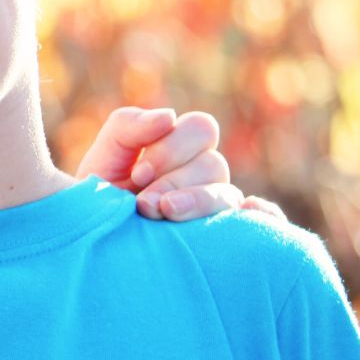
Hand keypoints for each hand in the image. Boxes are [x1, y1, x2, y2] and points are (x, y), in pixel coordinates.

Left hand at [73, 106, 264, 220]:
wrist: (95, 243)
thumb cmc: (99, 199)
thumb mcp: (105, 156)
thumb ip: (128, 126)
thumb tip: (168, 116)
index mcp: (182, 149)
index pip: (202, 128)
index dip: (172, 147)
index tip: (138, 174)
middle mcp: (205, 176)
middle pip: (213, 163)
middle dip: (173, 181)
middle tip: (143, 202)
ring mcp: (218, 207)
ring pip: (227, 194)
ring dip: (194, 202)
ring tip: (161, 213)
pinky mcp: (228, 238)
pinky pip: (264, 221)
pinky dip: (264, 215)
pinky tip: (249, 213)